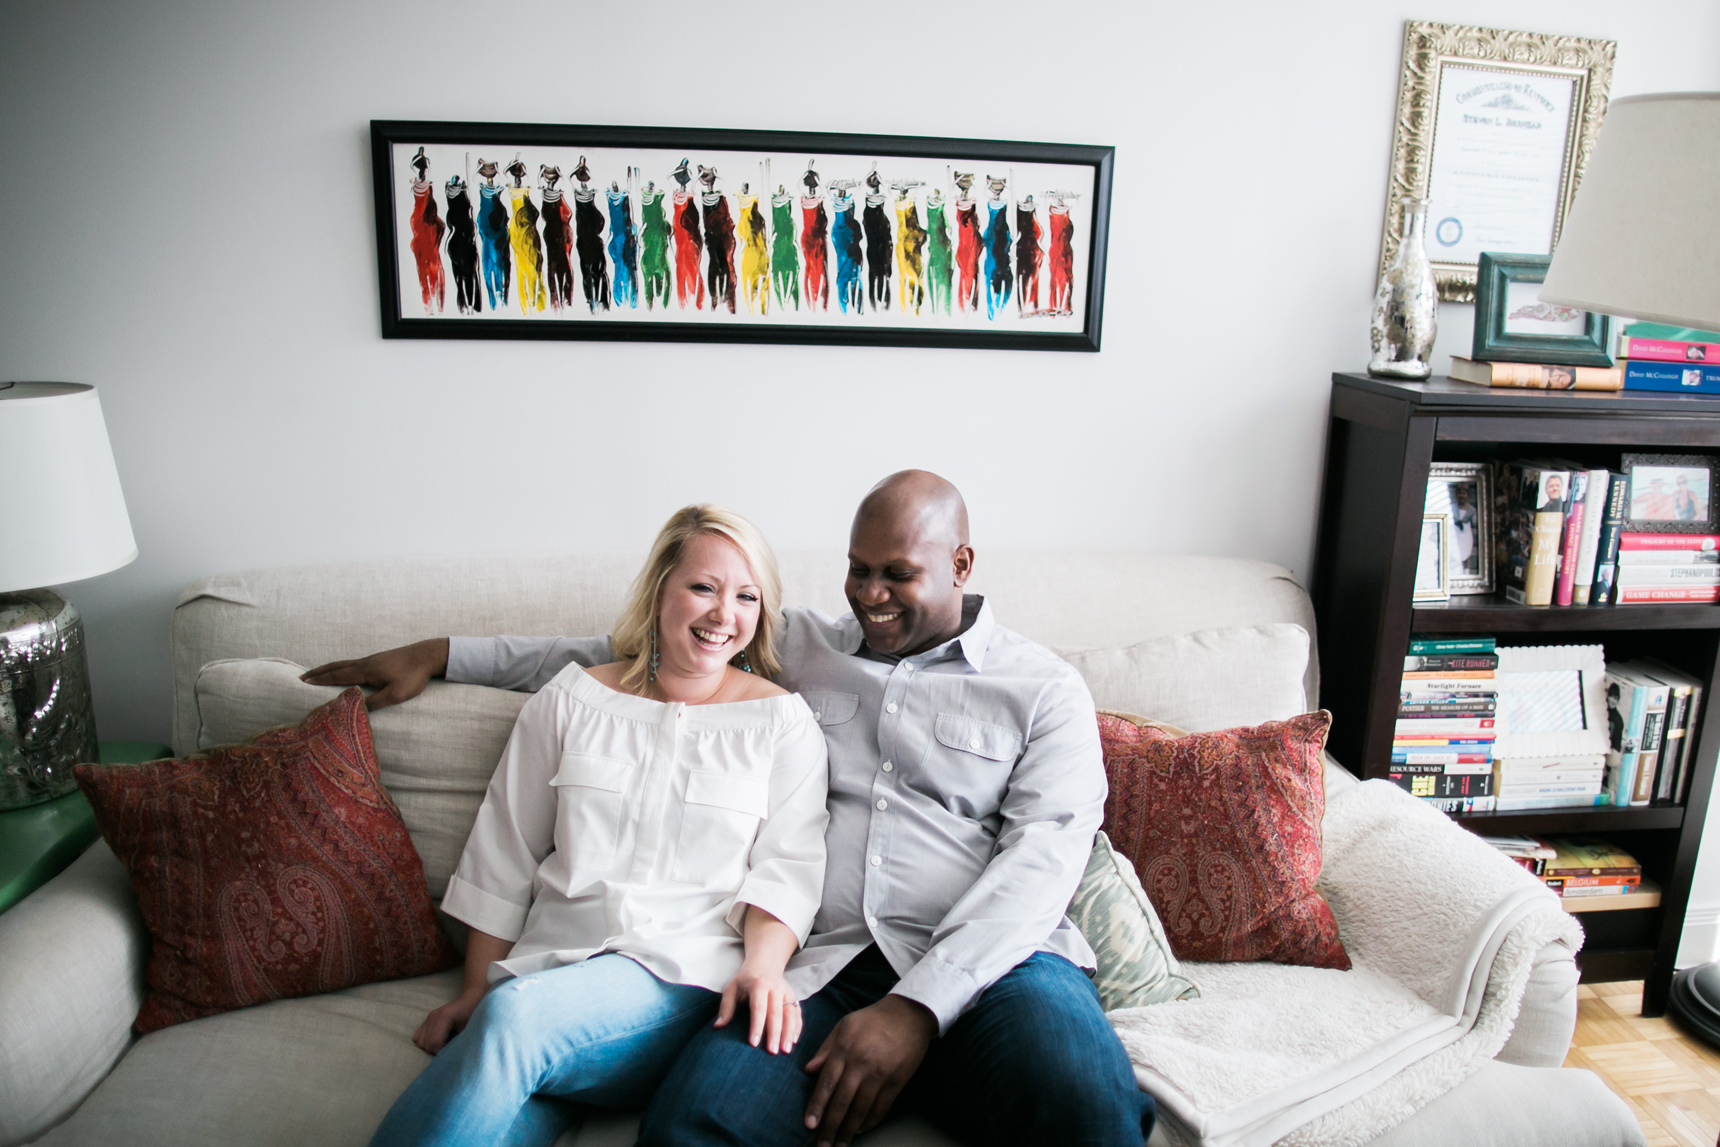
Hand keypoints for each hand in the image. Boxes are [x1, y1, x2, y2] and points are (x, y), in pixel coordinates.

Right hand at [301, 638, 448, 709]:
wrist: (428, 655)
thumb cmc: (413, 675)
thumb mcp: (395, 695)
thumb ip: (375, 702)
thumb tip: (356, 709)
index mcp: (365, 670)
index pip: (338, 676)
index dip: (321, 680)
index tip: (304, 682)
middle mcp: (365, 662)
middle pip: (337, 666)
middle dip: (319, 672)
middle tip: (303, 676)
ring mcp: (372, 659)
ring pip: (345, 663)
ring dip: (330, 668)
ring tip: (319, 673)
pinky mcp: (380, 659)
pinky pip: (354, 663)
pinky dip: (342, 667)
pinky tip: (346, 671)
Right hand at [414, 987, 483, 1053]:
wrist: (472, 1001)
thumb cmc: (474, 1015)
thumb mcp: (470, 1029)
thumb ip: (459, 1042)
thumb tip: (453, 1057)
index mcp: (444, 1017)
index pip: (435, 1043)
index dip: (442, 1053)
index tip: (451, 1054)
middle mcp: (433, 1017)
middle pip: (426, 1044)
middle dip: (436, 1051)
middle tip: (448, 1050)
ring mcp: (428, 1018)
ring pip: (420, 1043)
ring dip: (431, 1048)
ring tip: (443, 1046)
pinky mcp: (426, 1021)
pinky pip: (418, 1037)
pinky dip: (426, 1043)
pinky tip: (437, 1042)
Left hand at [715, 959, 802, 1054]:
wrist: (765, 963)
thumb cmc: (745, 979)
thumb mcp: (732, 988)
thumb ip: (726, 1007)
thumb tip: (718, 1027)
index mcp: (758, 985)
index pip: (758, 1008)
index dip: (756, 1026)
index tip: (753, 1044)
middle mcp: (775, 988)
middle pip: (777, 1013)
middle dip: (775, 1034)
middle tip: (772, 1052)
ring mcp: (787, 993)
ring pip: (790, 1014)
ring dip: (789, 1033)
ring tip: (785, 1051)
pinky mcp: (794, 997)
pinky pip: (798, 1014)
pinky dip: (797, 1028)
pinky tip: (793, 1042)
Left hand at [803, 994, 935, 1146]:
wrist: (908, 1014)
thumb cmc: (873, 1019)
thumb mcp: (844, 1025)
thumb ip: (826, 1048)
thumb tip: (808, 1070)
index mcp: (844, 1049)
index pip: (827, 1083)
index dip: (817, 1106)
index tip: (809, 1125)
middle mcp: (860, 1064)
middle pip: (842, 1101)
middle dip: (830, 1127)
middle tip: (822, 1145)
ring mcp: (879, 1074)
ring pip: (861, 1109)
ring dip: (849, 1130)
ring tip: (840, 1144)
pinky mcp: (896, 1081)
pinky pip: (880, 1107)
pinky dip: (869, 1122)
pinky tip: (860, 1130)